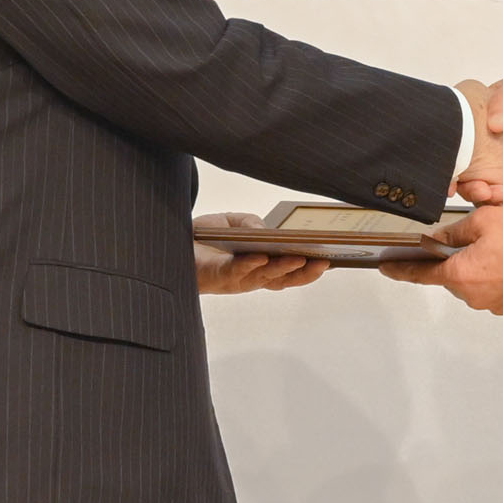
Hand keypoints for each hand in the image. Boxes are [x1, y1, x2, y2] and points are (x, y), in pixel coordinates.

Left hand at [193, 212, 329, 293]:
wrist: (171, 245)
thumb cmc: (204, 237)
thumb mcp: (232, 223)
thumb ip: (252, 223)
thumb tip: (267, 231)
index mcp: (261, 265)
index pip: (291, 270)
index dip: (310, 267)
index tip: (331, 258)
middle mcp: (252, 276)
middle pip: (285, 279)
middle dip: (305, 272)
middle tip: (325, 261)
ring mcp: (238, 279)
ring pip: (266, 278)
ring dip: (283, 268)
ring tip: (301, 256)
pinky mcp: (219, 278)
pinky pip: (238, 272)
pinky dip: (250, 264)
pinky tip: (261, 256)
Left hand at [380, 205, 502, 314]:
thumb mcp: (483, 221)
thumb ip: (454, 233)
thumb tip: (437, 240)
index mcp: (460, 276)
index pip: (421, 274)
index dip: (401, 269)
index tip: (386, 267)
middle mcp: (473, 296)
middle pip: (452, 274)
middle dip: (457, 256)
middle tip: (476, 235)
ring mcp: (493, 303)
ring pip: (474, 279)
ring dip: (479, 263)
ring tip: (502, 243)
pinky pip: (493, 286)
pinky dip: (496, 272)